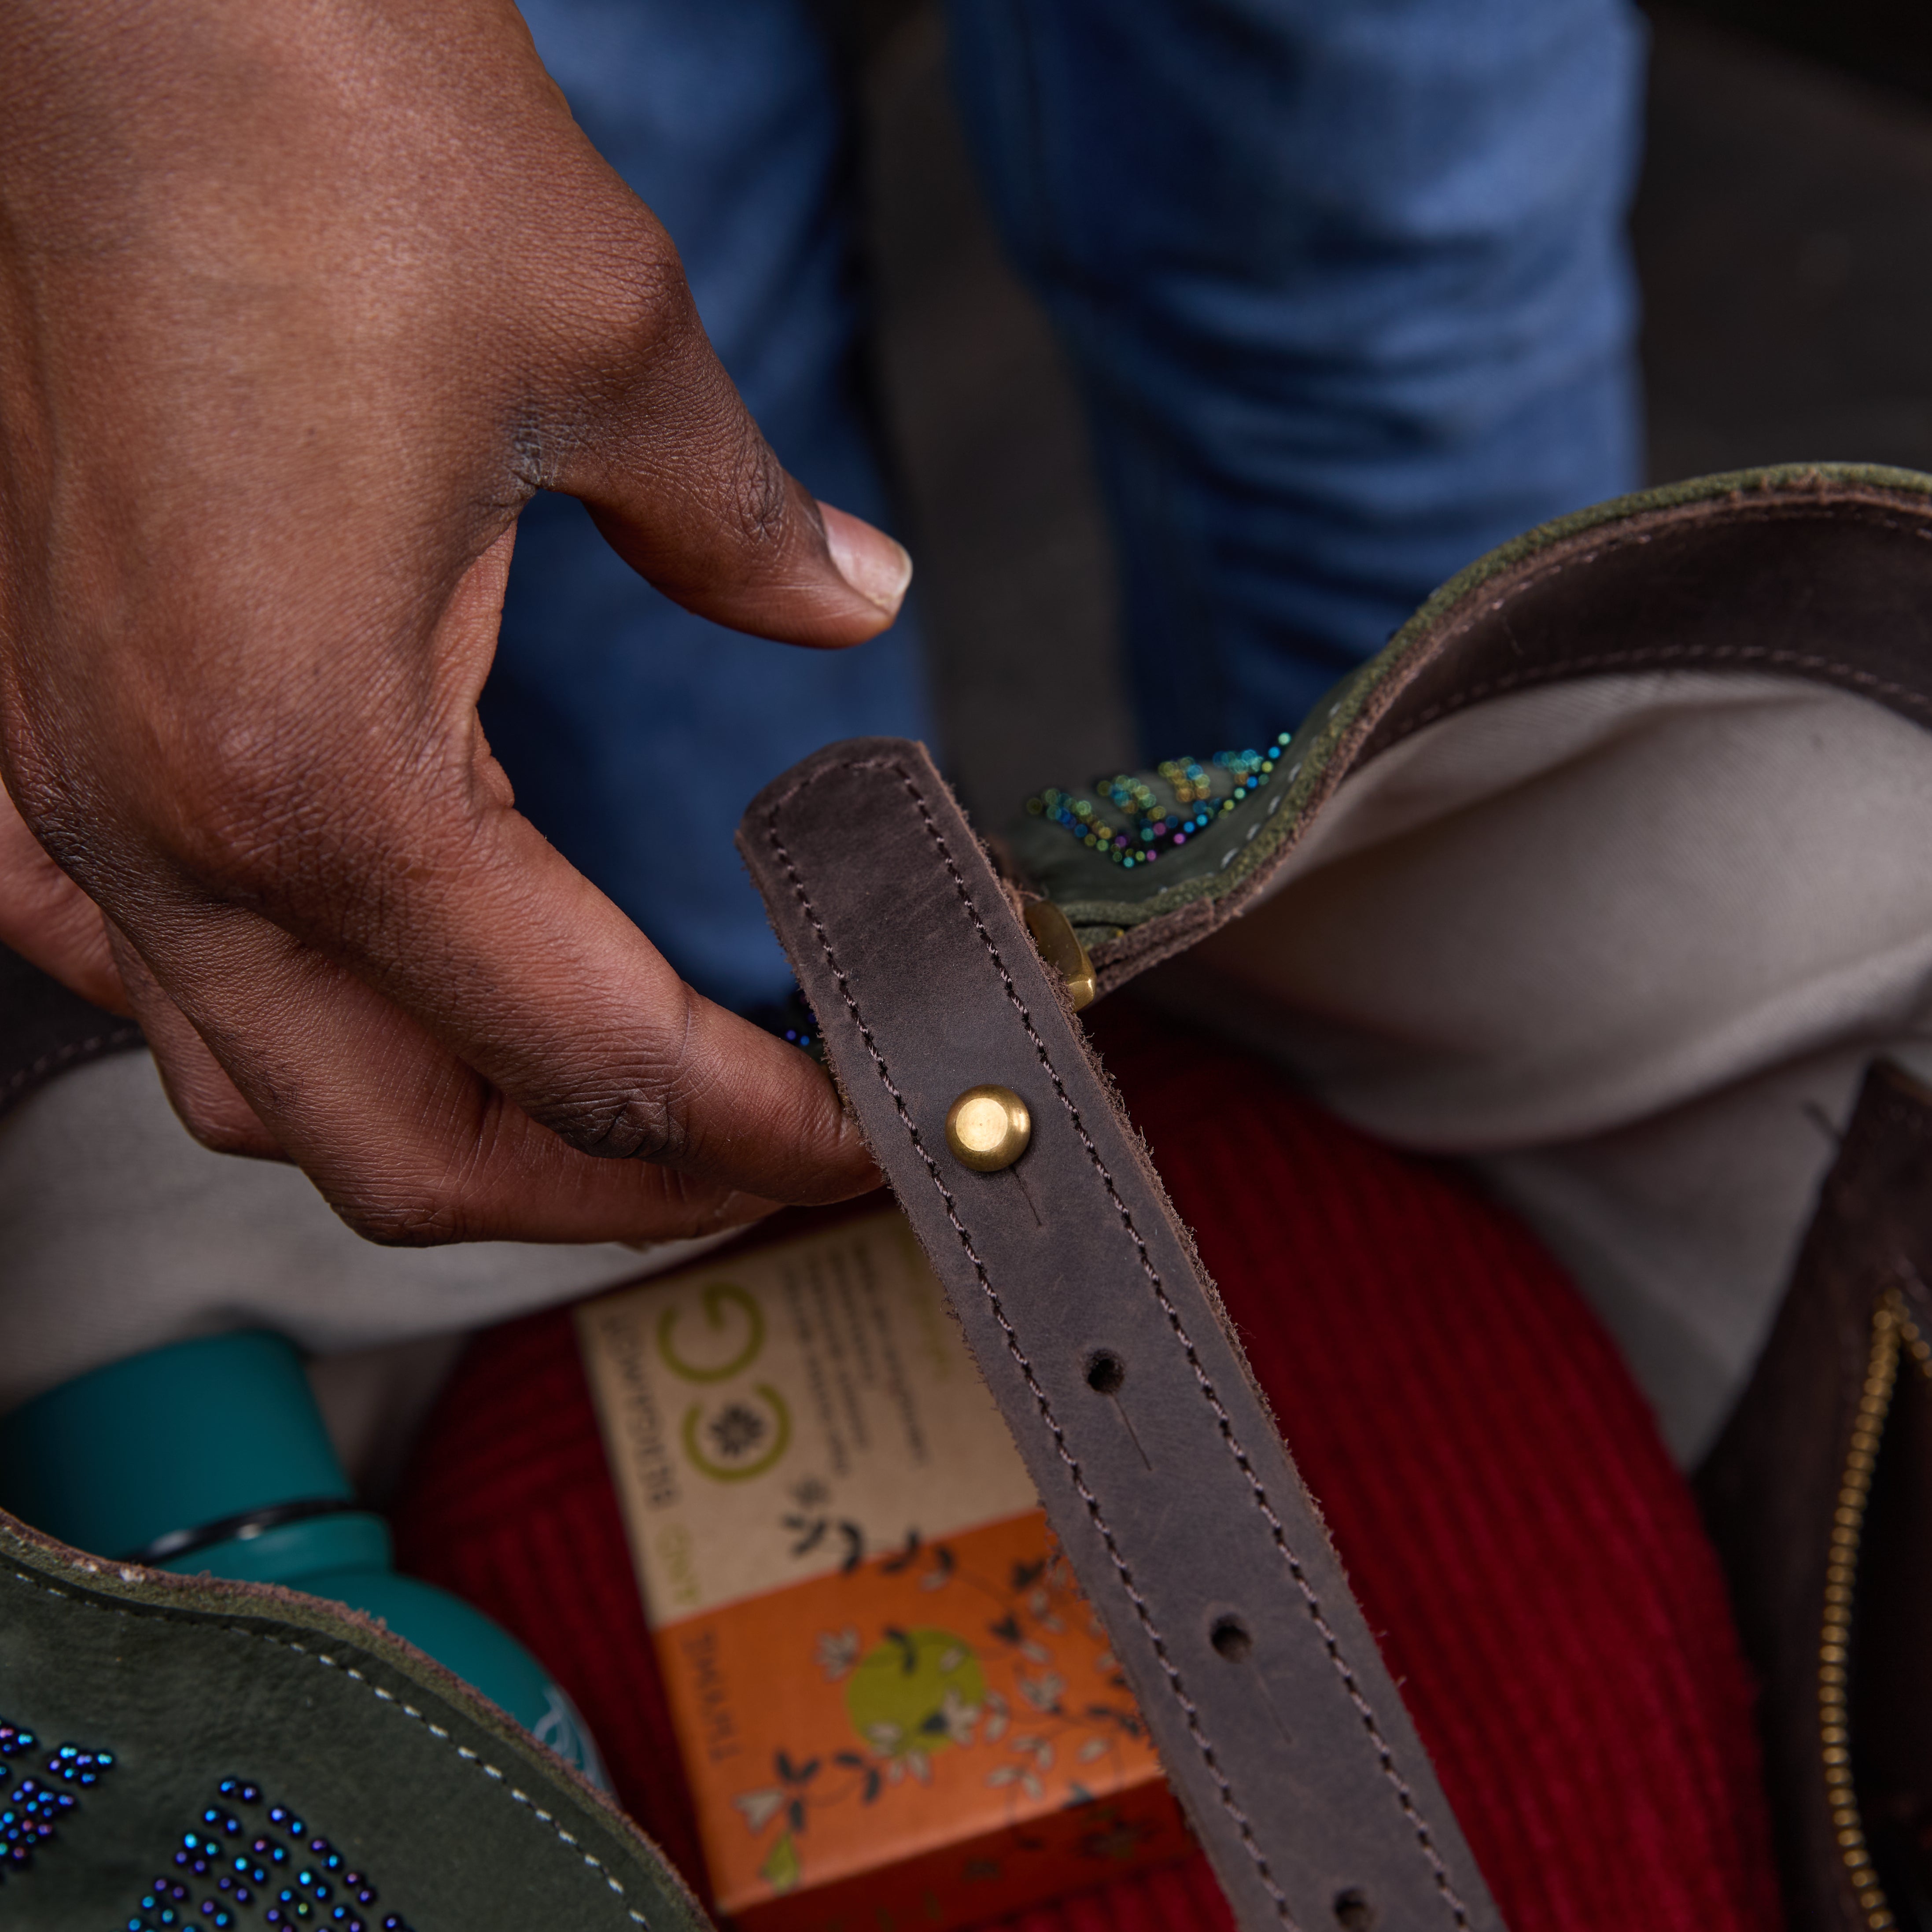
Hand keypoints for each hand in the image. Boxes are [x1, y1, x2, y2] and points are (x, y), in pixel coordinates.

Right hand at [0, 0, 898, 1242]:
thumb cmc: (328, 132)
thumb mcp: (612, 352)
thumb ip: (741, 532)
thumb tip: (847, 598)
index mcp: (313, 774)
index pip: (587, 1059)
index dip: (755, 1126)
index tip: (863, 1130)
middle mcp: (161, 825)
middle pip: (407, 1152)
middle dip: (607, 1192)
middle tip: (756, 1157)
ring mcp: (63, 790)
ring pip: (262, 1095)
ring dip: (450, 1133)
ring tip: (604, 1113)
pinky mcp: (23, 728)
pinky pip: (138, 977)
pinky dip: (285, 1032)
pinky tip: (381, 1000)